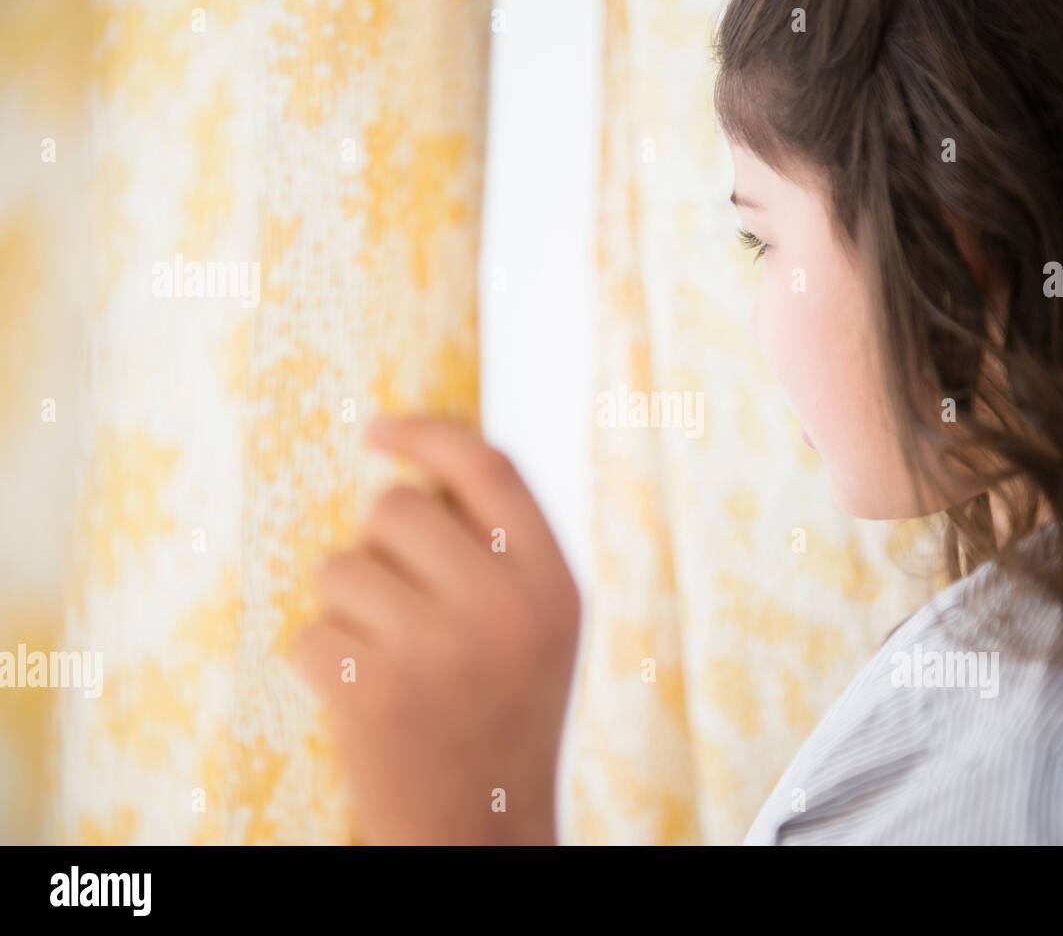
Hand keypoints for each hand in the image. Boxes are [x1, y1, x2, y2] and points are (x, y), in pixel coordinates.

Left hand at [292, 414, 580, 844]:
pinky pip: (309, 633)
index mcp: (554, 584)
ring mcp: (437, 650)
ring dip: (346, 608)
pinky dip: (320, 662)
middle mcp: (503, 608)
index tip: (377, 429)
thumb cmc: (502, 716)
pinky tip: (362, 699)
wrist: (481, 832)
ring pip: (340, 567)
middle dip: (379, 545)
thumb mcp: (541, 629)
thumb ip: (503, 553)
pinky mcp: (373, 693)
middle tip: (397, 601)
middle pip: (397, 508)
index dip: (427, 436)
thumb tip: (418, 467)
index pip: (490, 467)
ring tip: (385, 659)